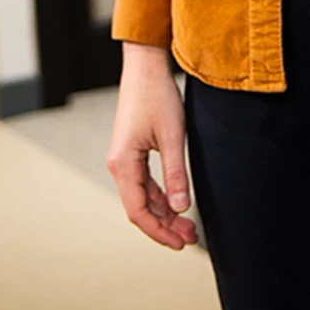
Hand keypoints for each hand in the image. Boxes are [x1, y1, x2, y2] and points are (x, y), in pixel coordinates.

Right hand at [107, 44, 198, 249]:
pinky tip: (177, 204)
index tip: (180, 242)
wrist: (145, 67)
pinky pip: (145, 183)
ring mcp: (124, 159)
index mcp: (123, 164)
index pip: (138, 211)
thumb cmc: (157, 96)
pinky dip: (161, 196)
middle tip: (190, 237)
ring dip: (164, 212)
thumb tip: (182, 208)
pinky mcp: (132, 152)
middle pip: (140, 207)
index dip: (159, 231)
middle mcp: (119, 165)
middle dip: (165, 225)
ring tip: (188, 225)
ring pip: (143, 197)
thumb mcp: (173, 136)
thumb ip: (176, 174)